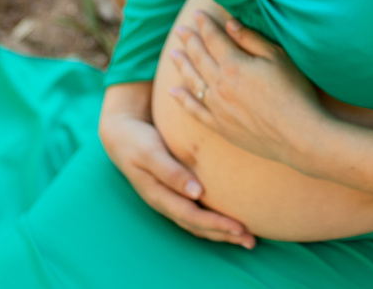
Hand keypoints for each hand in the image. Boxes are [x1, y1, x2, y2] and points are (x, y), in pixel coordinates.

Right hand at [98, 88, 255, 248]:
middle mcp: (165, 202)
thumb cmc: (137, 140)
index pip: (192, 216)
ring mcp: (169, 199)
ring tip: (247, 237)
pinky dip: (213, 221)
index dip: (215, 224)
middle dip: (224, 235)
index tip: (239, 227)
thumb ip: (171, 172)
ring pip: (197, 223)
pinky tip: (229, 221)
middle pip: (197, 226)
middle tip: (251, 240)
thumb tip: (196, 193)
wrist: (121, 133)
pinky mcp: (174, 192)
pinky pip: (196, 213)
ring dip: (221, 232)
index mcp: (159, 195)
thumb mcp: (150, 152)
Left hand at [167, 11, 325, 167]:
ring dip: (182, 65)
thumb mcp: (278, 57)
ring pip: (192, 81)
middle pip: (199, 57)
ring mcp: (217, 107)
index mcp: (233, 64)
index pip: (213, 38)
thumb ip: (251, 39)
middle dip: (189, 41)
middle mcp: (219, 84)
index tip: (197, 13)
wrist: (298, 136)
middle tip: (180, 30)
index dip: (205, 24)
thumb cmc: (294, 92)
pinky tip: (173, 91)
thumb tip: (230, 24)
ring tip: (173, 54)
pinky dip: (182, 99)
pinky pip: (194, 110)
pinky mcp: (220, 126)